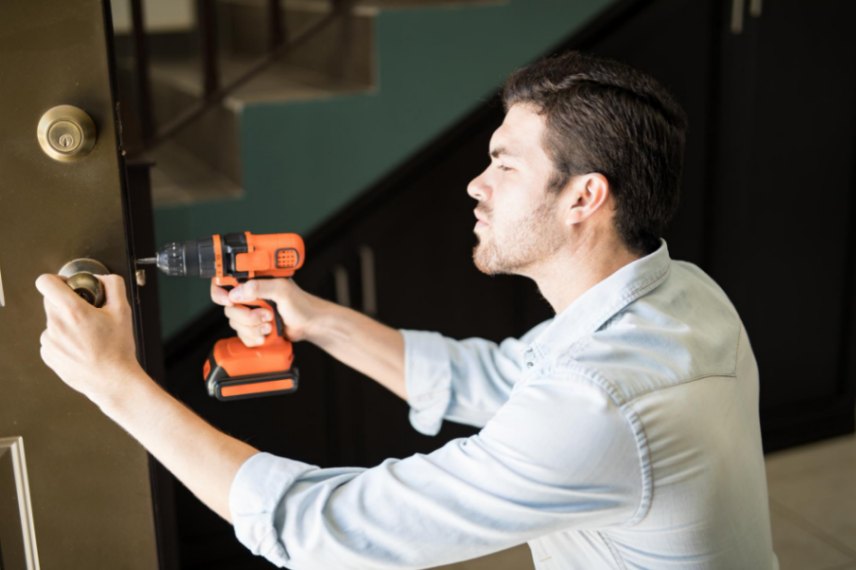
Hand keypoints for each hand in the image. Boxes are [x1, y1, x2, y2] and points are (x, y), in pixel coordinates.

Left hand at [36, 274, 142, 406]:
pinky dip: (64, 340)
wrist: (113, 381)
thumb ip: (113, 285)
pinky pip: (52, 339)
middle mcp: (56, 325)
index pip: (46, 282)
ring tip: (88, 336)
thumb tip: (102, 279)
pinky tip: (81, 347)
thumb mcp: (124, 311)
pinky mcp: (48, 355)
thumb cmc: (118, 350)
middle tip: (87, 313)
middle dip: (68, 303)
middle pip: (51, 301)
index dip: (57, 280)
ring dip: (66, 323)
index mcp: (73, 311)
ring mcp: (50, 341)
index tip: (67, 286)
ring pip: (53, 321)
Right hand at [210, 278, 322, 346]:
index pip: (224, 283)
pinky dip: (254, 338)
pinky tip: (268, 334)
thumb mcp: (282, 290)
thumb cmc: (301, 304)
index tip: (229, 301)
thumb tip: (237, 292)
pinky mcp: (253, 328)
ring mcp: (250, 313)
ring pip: (235, 324)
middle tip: (266, 315)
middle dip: (247, 316)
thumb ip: (260, 287)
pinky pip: (242, 336)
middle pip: (229, 309)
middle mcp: (249, 297)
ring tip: (270, 324)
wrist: (310, 324)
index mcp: (253, 282)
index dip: (220, 293)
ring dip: (253, 328)